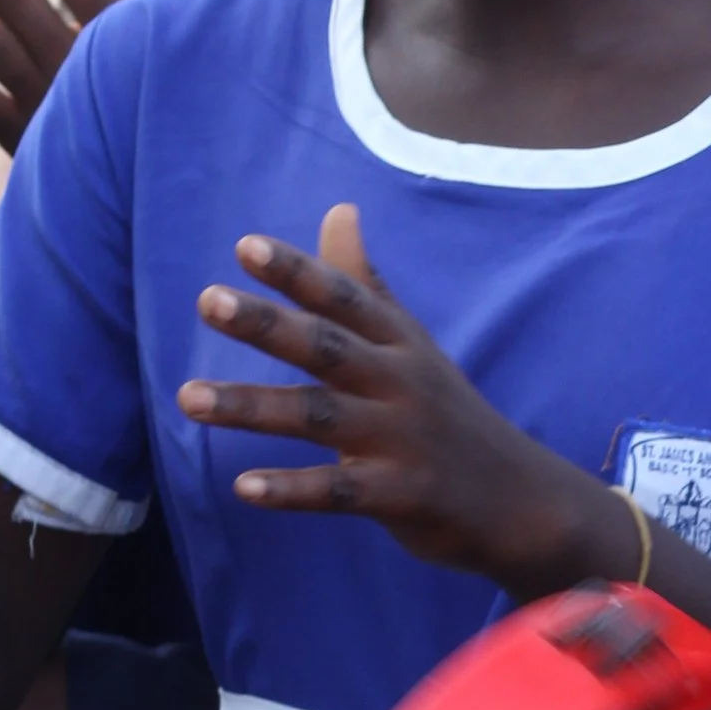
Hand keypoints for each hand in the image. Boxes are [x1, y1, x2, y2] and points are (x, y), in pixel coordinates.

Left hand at [180, 203, 622, 589]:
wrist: (522, 501)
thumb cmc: (449, 416)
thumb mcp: (412, 346)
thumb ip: (365, 284)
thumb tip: (339, 208)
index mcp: (402, 344)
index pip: (346, 299)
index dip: (298, 271)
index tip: (245, 247)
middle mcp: (403, 384)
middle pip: (328, 347)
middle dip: (268, 324)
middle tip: (208, 300)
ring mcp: (404, 441)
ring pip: (319, 417)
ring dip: (251, 407)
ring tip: (187, 398)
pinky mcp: (403, 497)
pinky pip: (338, 493)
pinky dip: (291, 489)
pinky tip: (242, 486)